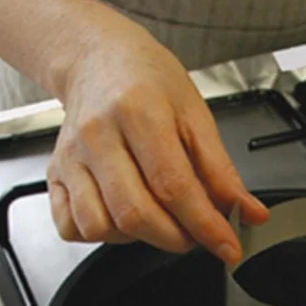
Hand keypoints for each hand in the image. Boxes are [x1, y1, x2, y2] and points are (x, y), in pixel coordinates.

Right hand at [46, 21, 267, 261]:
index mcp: (139, 112)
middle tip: (197, 234)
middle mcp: (98, 136)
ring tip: (161, 221)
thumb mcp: (197, 115)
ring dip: (140, 239)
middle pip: (135, 213)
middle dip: (177, 238)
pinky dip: (102, 235)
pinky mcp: (55, 174)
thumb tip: (249, 212)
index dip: (205, 225)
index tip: (228, 247)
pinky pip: (70, 227)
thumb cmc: (148, 81)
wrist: (98, 59)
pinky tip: (124, 219)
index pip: (174, 186)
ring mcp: (71, 157)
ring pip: (100, 225)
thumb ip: (223, 171)